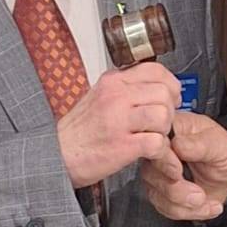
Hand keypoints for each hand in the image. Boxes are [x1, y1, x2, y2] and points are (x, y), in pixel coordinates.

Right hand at [57, 63, 180, 185]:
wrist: (56, 155)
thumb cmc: (78, 132)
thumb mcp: (99, 97)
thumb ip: (126, 90)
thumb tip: (156, 89)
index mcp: (112, 81)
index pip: (155, 70)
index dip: (170, 85)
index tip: (169, 98)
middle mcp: (115, 96)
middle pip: (164, 93)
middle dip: (169, 111)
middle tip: (159, 124)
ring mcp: (118, 120)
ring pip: (164, 115)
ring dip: (164, 131)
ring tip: (151, 137)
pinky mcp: (122, 146)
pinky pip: (157, 143)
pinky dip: (159, 151)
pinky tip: (147, 152)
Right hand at [139, 111, 226, 221]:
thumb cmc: (224, 152)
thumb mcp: (219, 144)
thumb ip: (199, 145)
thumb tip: (177, 145)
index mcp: (170, 130)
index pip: (153, 144)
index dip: (163, 161)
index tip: (177, 171)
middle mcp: (159, 151)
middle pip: (151, 173)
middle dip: (177, 190)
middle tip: (199, 194)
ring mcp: (157, 173)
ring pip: (157, 195)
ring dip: (185, 204)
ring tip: (205, 199)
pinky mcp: (160, 192)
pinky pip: (165, 208)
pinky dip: (189, 211)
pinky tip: (206, 206)